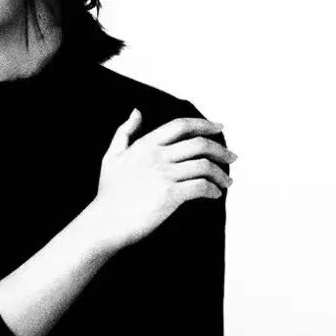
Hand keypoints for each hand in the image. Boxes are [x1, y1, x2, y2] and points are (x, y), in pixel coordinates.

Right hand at [89, 109, 235, 251]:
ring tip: (227, 181)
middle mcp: (156, 156)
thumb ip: (125, 132)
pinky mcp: (169, 196)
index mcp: (145, 144)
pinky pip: (200, 187)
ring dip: (221, 174)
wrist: (103, 224)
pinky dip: (213, 190)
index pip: (181, 125)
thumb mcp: (111, 156)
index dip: (204, 124)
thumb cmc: (108, 193)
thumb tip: (137, 111)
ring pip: (203, 166)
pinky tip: (215, 195)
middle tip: (232, 157)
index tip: (220, 127)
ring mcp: (163, 175)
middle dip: (221, 149)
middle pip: (199, 144)